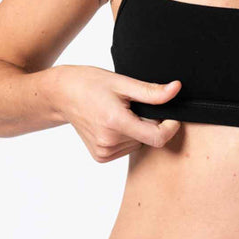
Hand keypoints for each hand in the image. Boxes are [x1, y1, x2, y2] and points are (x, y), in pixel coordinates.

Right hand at [54, 64, 181, 162]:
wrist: (63, 95)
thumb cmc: (90, 84)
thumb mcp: (123, 82)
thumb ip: (151, 91)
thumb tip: (176, 89)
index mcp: (115, 123)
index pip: (158, 138)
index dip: (170, 126)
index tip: (170, 114)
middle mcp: (109, 142)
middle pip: (149, 138)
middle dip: (150, 122)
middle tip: (133, 105)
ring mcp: (103, 152)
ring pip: (139, 143)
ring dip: (138, 129)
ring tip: (120, 112)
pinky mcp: (101, 156)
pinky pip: (128, 147)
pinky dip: (128, 136)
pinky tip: (114, 122)